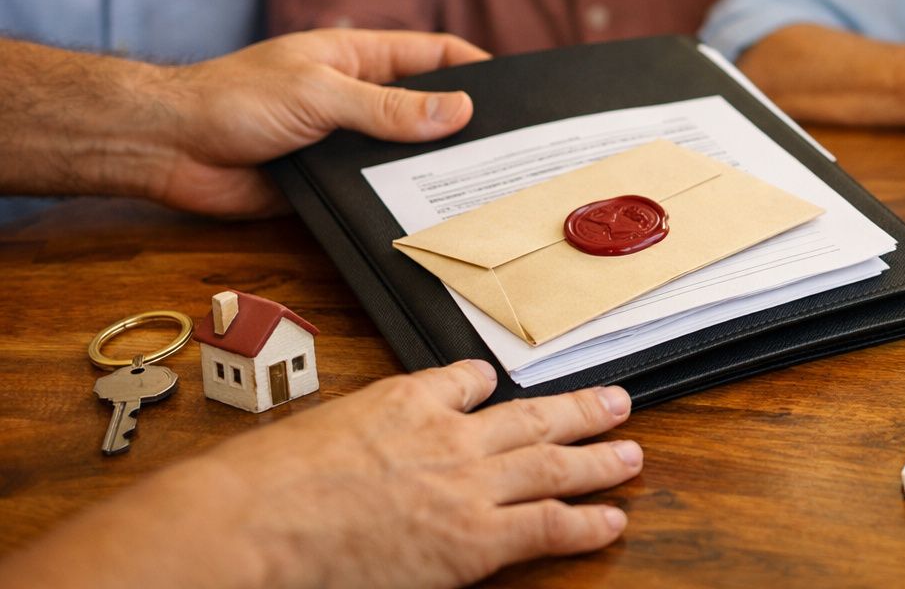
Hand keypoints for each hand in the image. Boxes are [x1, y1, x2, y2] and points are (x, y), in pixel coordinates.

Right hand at [0, 361, 641, 588]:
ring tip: (630, 452)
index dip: (486, 385)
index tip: (499, 386)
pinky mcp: (473, 540)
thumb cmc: (263, 484)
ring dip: (597, 457)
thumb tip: (345, 452)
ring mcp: (467, 486)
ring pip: (552, 464)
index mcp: (405, 400)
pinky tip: (611, 521)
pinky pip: (546, 527)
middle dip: (578, 409)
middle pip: (530, 416)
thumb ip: (351, 435)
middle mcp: (449, 435)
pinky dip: (585, 523)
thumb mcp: (312, 430)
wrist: (255, 523)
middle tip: (615, 402)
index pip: (464, 381)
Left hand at [151, 29, 489, 215]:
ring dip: (431, 169)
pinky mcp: (328, 182)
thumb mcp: (321, 93)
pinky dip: (398, 201)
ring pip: (402, 155)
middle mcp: (356, 97)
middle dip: (463, 126)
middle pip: (424, 109)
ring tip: (482, 189)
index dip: (474, 67)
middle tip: (510, 150)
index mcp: (358, 58)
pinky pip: (374, 191)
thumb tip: (459, 111)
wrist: (170, 148)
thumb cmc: (235, 99)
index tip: (516, 89)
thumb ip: (389, 107)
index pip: (432, 54)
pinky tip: (429, 217)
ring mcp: (344, 141)